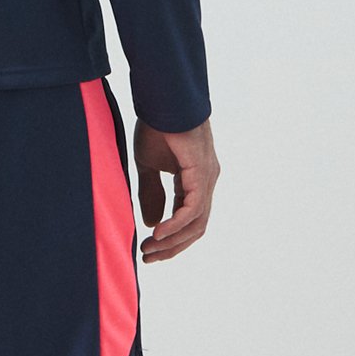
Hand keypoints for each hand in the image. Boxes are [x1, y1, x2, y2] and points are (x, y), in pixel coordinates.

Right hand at [133, 115, 218, 262]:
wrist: (163, 98)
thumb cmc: (156, 125)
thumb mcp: (148, 166)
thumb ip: (151, 194)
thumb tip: (153, 223)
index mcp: (195, 179)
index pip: (189, 219)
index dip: (170, 238)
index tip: (147, 249)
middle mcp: (206, 181)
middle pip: (196, 227)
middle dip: (171, 246)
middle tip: (147, 256)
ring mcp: (207, 177)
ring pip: (196, 222)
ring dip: (172, 240)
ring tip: (149, 249)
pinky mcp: (201, 172)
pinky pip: (193, 209)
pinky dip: (176, 224)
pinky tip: (158, 233)